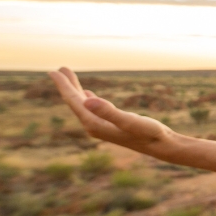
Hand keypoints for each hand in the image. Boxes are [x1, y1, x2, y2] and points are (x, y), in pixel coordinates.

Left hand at [48, 67, 177, 157]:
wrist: (162, 147)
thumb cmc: (149, 134)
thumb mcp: (129, 121)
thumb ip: (109, 111)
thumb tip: (87, 100)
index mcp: (95, 124)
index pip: (75, 102)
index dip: (64, 86)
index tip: (53, 71)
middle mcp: (94, 126)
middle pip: (76, 103)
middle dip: (67, 86)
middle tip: (59, 69)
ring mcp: (102, 126)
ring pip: (83, 105)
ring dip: (77, 90)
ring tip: (69, 77)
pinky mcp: (111, 125)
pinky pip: (93, 109)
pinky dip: (87, 99)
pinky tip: (87, 94)